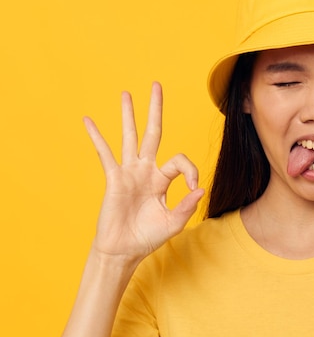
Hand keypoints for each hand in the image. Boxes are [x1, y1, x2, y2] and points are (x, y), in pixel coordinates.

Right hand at [83, 82, 203, 261]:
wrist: (124, 250)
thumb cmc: (148, 237)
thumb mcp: (174, 222)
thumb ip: (187, 206)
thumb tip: (201, 190)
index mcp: (162, 179)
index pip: (179, 161)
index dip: (191, 170)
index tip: (193, 188)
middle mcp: (146, 170)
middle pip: (153, 133)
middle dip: (155, 110)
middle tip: (156, 85)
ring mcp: (129, 172)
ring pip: (130, 137)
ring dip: (128, 115)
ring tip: (126, 93)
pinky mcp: (114, 179)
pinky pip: (105, 154)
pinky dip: (97, 137)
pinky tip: (89, 120)